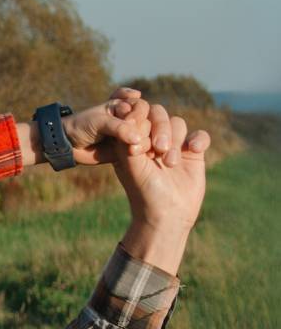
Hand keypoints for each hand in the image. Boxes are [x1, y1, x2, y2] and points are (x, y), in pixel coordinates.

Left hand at [63, 87, 155, 163]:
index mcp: (123, 105)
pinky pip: (143, 151)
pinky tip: (146, 157)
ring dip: (146, 143)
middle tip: (135, 140)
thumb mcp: (98, 123)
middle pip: (149, 121)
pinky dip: (145, 153)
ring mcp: (132, 134)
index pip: (141, 107)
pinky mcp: (130, 149)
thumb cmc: (81, 126)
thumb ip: (118, 128)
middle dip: (144, 130)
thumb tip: (138, 138)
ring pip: (147, 137)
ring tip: (134, 151)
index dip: (138, 115)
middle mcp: (131, 118)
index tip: (129, 122)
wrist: (69, 144)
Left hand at [113, 118, 208, 273]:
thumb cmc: (144, 191)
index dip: (139, 117)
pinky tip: (196, 150)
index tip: (138, 125)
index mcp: (131, 140)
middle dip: (160, 127)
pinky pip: (200, 134)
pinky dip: (199, 139)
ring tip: (171, 163)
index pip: (135, 114)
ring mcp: (173, 144)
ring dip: (176, 140)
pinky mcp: (192, 152)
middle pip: (158, 114)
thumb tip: (130, 116)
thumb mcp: (131, 165)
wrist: (168, 214)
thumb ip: (128, 140)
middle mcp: (150, 139)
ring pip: (177, 123)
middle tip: (159, 148)